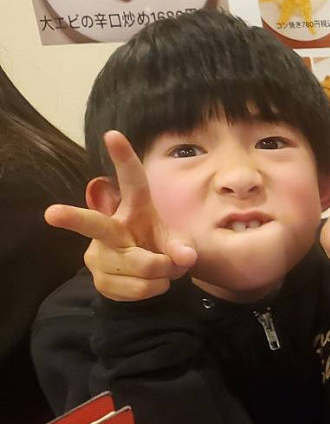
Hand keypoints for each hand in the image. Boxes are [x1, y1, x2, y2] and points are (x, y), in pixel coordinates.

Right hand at [45, 130, 195, 301]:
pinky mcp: (99, 278)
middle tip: (52, 214)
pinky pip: (139, 287)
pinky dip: (156, 288)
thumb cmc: (159, 246)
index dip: (124, 158)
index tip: (113, 135)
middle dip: (73, 218)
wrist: (145, 278)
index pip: (132, 180)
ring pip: (140, 265)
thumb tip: (184, 257)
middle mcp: (110, 227)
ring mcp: (100, 253)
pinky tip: (149, 282)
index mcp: (134, 208)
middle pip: (94, 224)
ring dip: (164, 272)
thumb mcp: (176, 242)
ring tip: (162, 267)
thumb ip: (181, 246)